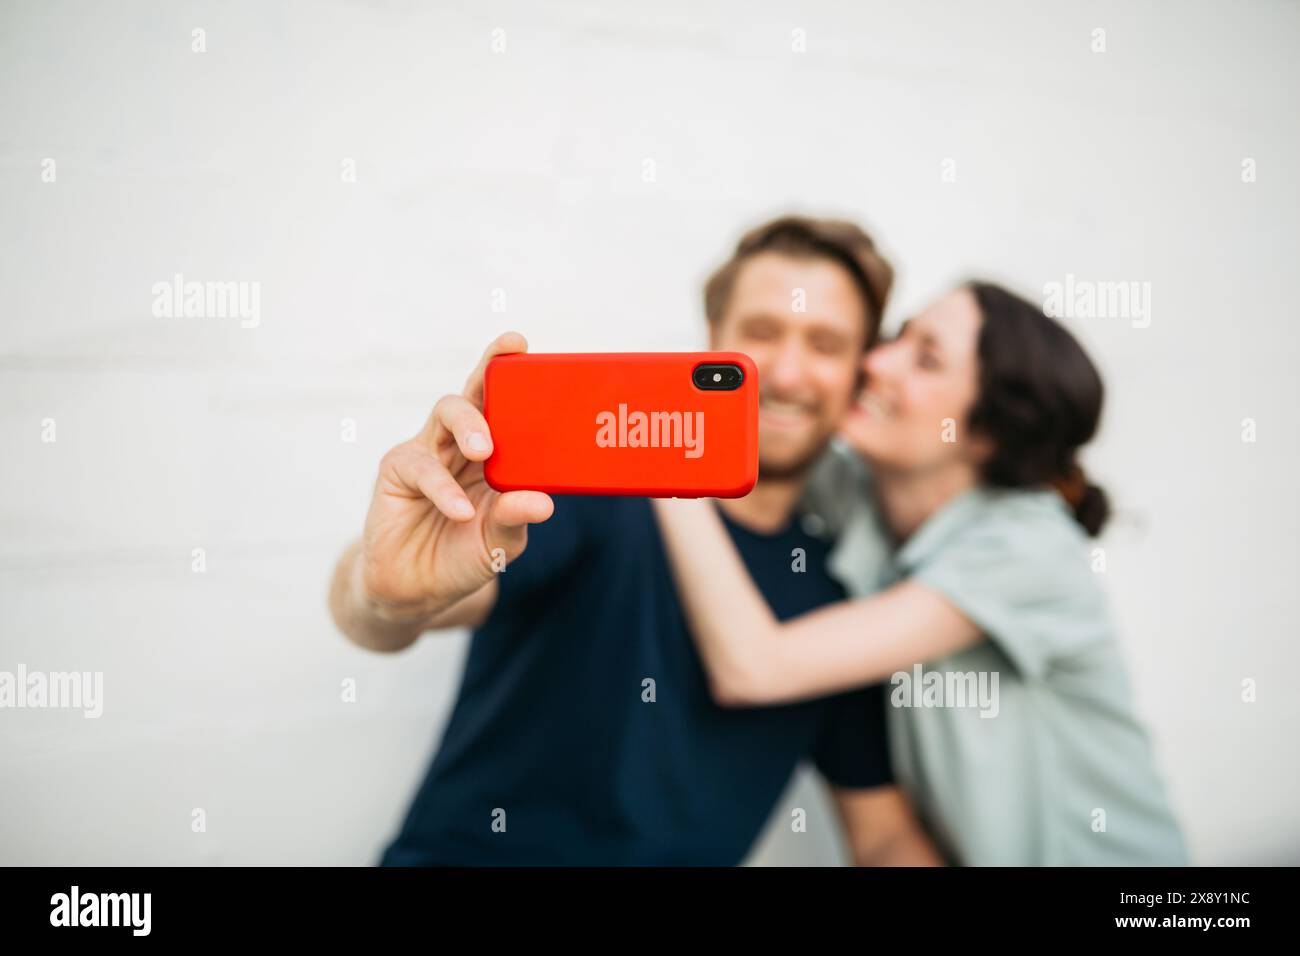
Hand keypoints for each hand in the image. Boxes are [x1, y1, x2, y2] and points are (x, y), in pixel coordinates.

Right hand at [357, 331, 553, 616]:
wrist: (415, 590)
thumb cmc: (463, 554)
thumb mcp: (498, 542)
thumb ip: (515, 519)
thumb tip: (543, 502)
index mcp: (495, 452)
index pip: (506, 404)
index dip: (513, 372)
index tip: (524, 345)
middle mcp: (462, 443)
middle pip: (475, 393)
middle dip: (490, 369)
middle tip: (509, 359)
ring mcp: (429, 451)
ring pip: (446, 414)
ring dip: (469, 425)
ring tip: (485, 451)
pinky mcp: (398, 470)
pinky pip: (423, 468)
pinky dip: (444, 489)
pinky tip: (461, 510)